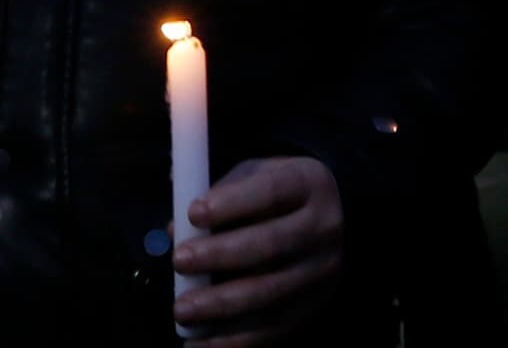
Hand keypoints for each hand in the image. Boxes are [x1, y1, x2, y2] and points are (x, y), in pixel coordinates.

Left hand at [171, 155, 343, 342]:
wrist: (332, 223)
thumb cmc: (277, 198)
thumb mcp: (253, 177)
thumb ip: (215, 196)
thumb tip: (175, 231)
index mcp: (307, 183)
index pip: (271, 192)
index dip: (232, 203)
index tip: (193, 213)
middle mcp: (322, 227)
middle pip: (270, 244)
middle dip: (219, 255)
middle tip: (179, 262)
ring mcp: (321, 271)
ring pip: (269, 293)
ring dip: (220, 305)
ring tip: (181, 310)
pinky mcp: (313, 306)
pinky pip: (271, 328)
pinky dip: (233, 340)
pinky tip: (199, 342)